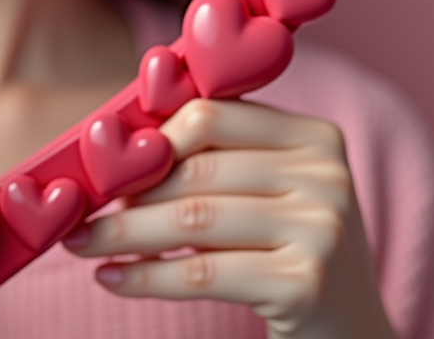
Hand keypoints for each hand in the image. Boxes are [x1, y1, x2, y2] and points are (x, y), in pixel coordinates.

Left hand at [63, 99, 397, 338]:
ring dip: (122, 234)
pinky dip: (146, 275)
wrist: (355, 337)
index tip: (103, 161)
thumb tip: (114, 148)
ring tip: (79, 242)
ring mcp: (321, 229)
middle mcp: (326, 175)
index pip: (210, 117)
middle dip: (127, 192)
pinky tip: (110, 278)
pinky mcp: (307, 285)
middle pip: (196, 170)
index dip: (151, 139)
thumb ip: (213, 158)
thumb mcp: (267, 191)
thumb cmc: (289, 251)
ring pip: (191, 220)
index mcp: (314, 136)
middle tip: (79, 207)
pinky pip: (202, 273)